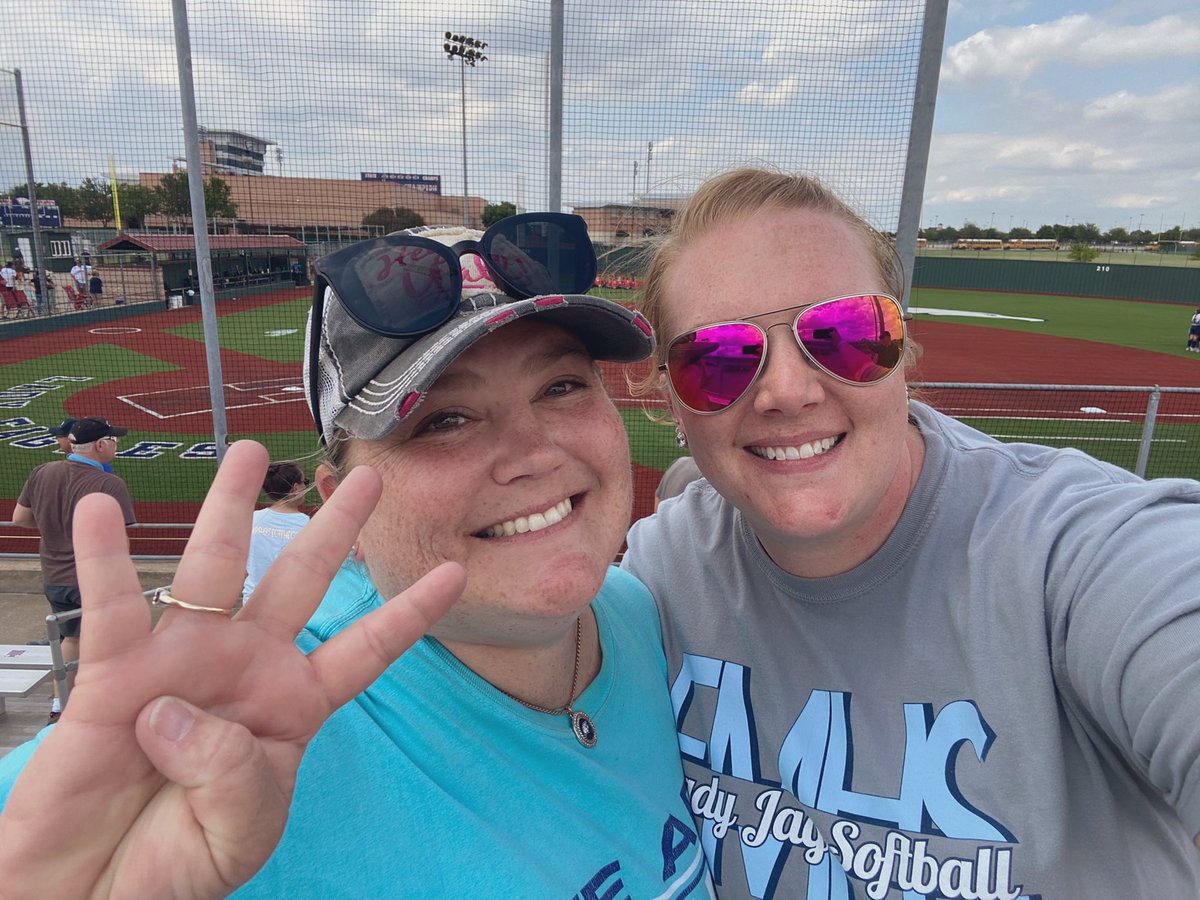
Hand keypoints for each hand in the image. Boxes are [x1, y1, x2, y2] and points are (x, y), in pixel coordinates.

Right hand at [0, 440, 465, 897]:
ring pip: (214, 570)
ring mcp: (182, 663)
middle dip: (334, 529)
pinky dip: (103, 558)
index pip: (364, 649)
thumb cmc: (179, 864)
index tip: (454, 573)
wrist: (97, 892)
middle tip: (369, 478)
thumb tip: (173, 708)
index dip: (407, 613)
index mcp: (293, 705)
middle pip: (299, 582)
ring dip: (229, 509)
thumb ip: (235, 772)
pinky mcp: (115, 676)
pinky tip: (102, 508)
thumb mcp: (243, 828)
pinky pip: (111, 608)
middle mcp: (244, 668)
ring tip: (249, 452)